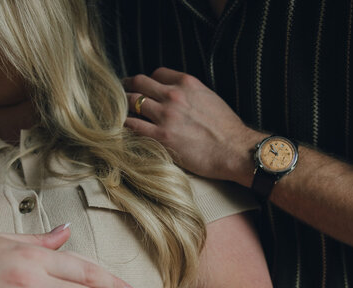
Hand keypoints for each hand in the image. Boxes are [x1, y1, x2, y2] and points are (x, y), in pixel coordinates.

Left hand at [124, 67, 260, 185]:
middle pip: (139, 83)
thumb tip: (179, 98)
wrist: (235, 150)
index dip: (147, 81)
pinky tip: (122, 129)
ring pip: (132, 102)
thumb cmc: (227, 130)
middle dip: (127, 87)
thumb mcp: (210, 99)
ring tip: (118, 113)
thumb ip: (190, 94)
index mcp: (187, 83)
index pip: (156, 73)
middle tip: (120, 95)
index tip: (143, 89)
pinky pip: (133, 126)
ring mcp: (166, 116)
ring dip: (123, 107)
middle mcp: (173, 95)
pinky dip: (125, 125)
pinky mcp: (161, 137)